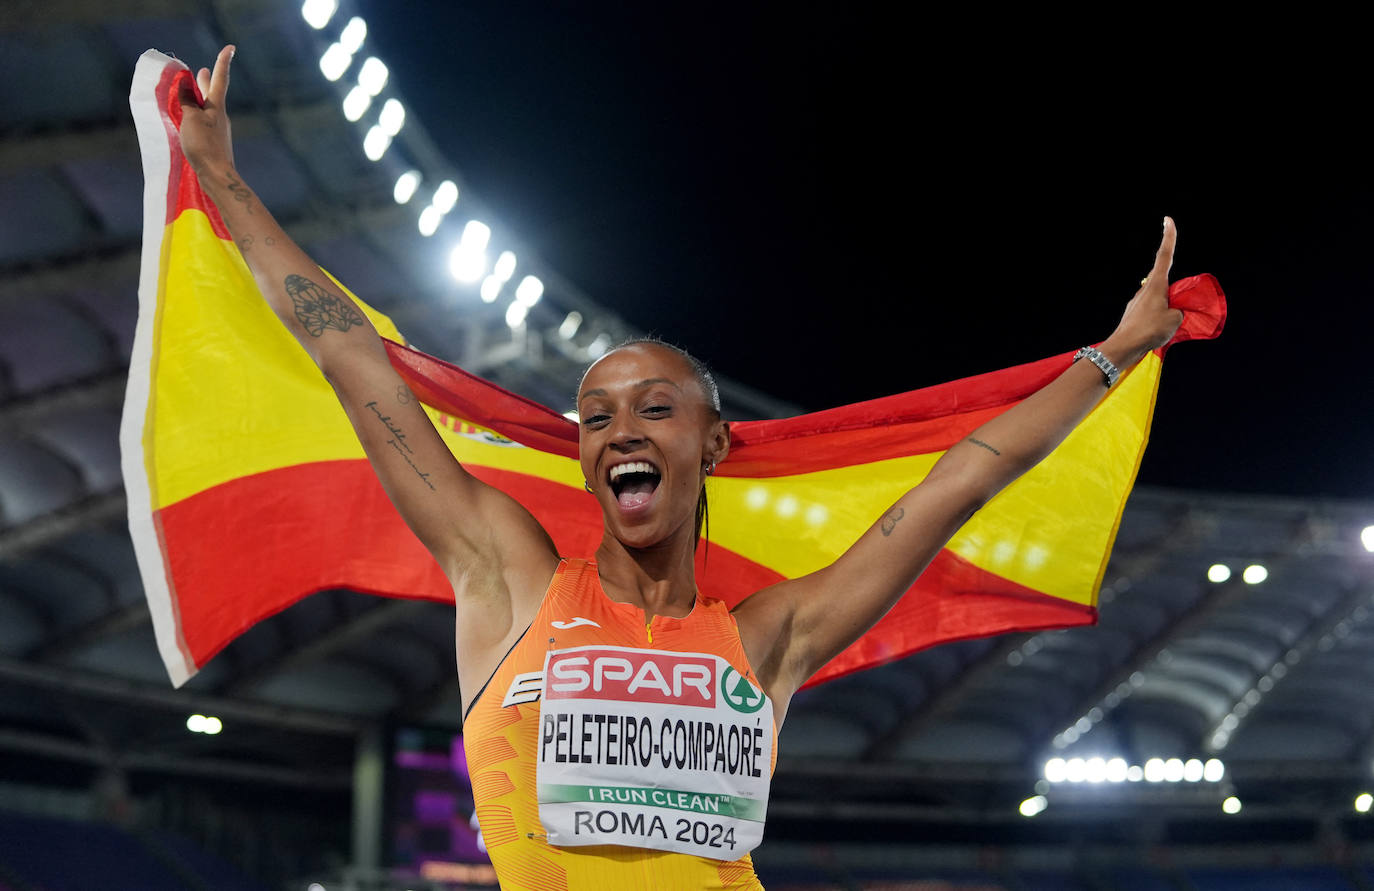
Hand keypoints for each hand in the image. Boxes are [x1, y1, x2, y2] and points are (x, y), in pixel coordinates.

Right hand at [177, 45, 235, 174]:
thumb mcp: (192, 118)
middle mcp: (219, 116)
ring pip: (206, 108)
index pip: (219, 79)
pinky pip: (202, 121)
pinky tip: (188, 119)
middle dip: (204, 82)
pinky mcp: (212, 142)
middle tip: (202, 70)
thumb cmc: (204, 144)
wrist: (216, 175)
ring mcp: (217, 129)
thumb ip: (187, 101)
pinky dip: (194, 114)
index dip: (223, 62)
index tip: (231, 47)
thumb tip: (185, 84)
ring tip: (190, 92)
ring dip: (198, 98)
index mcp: (216, 106)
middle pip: (212, 94)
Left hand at [1107, 217, 1185, 360]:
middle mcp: (1145, 290)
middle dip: (1176, 294)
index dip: (1169, 237)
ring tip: (1167, 328)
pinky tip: (1159, 334)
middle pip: (1165, 282)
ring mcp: (1137, 302)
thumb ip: (1179, 311)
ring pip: (1160, 300)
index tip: (1167, 220)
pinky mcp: (1134, 315)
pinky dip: (1160, 320)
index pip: (1165, 255)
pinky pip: (1153, 312)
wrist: (1123, 347)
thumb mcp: (1175, 319)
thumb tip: (1174, 313)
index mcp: (1155, 284)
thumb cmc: (1149, 330)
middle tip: (1178, 314)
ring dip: (1168, 310)